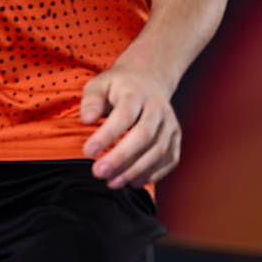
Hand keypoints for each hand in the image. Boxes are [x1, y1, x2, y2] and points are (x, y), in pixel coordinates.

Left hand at [80, 61, 181, 188]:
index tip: (87, 152)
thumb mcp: (100, 84)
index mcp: (136, 93)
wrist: (150, 79)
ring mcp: (170, 123)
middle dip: (121, 158)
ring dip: (135, 170)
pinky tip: (133, 182)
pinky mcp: (175, 137)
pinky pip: (170, 159)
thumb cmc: (118, 86)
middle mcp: (157, 108)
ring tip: (112, 183)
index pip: (124, 116)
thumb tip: (86, 119)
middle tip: (98, 173)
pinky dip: (153, 174)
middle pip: (143, 136)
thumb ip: (91, 100)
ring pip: (158, 151)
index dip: (106, 136)